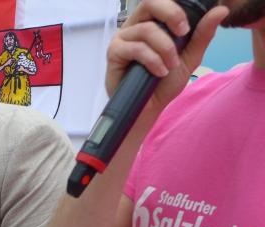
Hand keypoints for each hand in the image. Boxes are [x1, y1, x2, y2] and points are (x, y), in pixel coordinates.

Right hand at [106, 0, 227, 111]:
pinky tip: (158, 72)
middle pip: (149, 3)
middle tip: (183, 33)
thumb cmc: (164, 83)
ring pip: (147, 30)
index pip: (160, 1)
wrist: (149, 108)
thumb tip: (221, 10)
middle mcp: (134, 26)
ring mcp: (122, 39)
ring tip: (170, 66)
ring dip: (165, 49)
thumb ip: (202, 34)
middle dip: (171, 15)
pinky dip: (152, 60)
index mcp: (151, 22)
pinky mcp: (113, 53)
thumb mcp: (190, 57)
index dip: (175, 8)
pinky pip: (136, 48)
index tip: (187, 28)